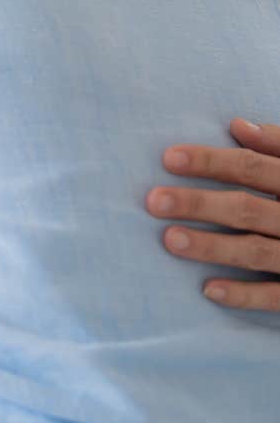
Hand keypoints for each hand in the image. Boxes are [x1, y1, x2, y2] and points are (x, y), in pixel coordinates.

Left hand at [146, 118, 279, 309]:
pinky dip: (245, 295)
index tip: (168, 158)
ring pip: (256, 251)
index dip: (211, 161)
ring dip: (212, 247)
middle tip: (154, 201)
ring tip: (170, 239)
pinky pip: (279, 296)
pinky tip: (209, 289)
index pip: (252, 166)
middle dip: (199, 203)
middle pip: (247, 208)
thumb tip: (238, 126)